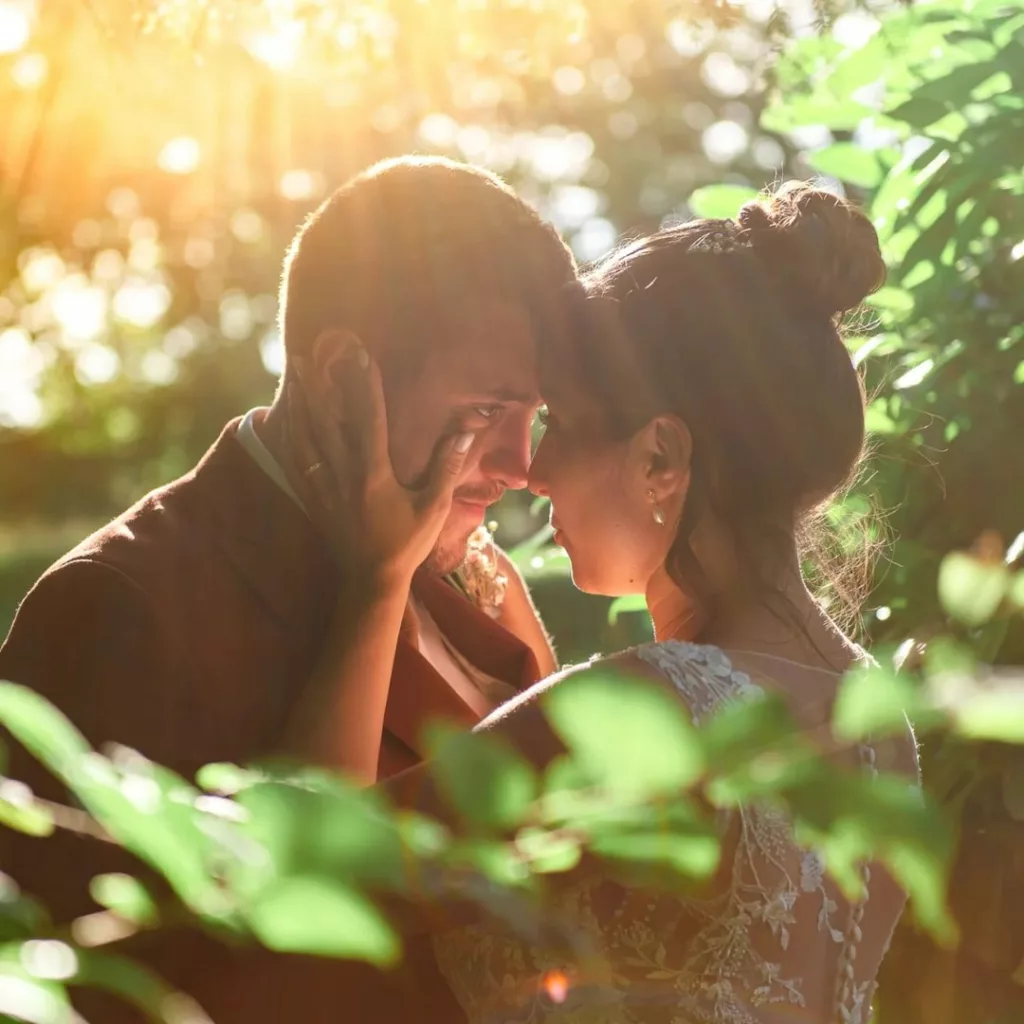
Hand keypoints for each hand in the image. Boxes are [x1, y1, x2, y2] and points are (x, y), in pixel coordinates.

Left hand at [286, 332, 474, 587]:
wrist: (370, 582)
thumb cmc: (407, 545)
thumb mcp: (434, 507)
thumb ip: (447, 467)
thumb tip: (463, 430)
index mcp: (374, 475)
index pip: (370, 420)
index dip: (365, 385)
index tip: (360, 355)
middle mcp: (344, 476)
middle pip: (326, 421)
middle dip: (318, 384)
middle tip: (306, 353)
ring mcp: (325, 487)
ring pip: (305, 436)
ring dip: (299, 402)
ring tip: (293, 373)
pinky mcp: (314, 497)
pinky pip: (297, 460)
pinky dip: (290, 435)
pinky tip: (287, 418)